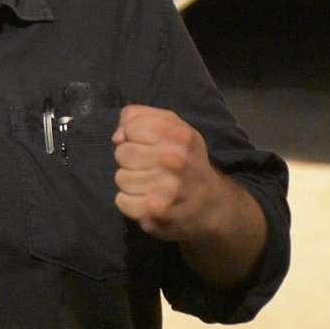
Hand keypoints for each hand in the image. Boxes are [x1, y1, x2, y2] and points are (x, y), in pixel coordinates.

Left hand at [112, 104, 226, 242]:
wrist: (212, 204)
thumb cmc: (185, 159)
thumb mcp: (173, 127)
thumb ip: (140, 117)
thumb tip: (117, 138)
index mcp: (179, 134)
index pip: (131, 127)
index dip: (134, 136)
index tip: (148, 145)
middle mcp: (175, 159)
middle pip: (122, 153)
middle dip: (131, 160)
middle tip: (150, 168)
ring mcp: (167, 187)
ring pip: (120, 178)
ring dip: (131, 182)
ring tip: (150, 185)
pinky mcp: (158, 211)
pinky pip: (122, 201)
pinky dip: (130, 203)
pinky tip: (146, 201)